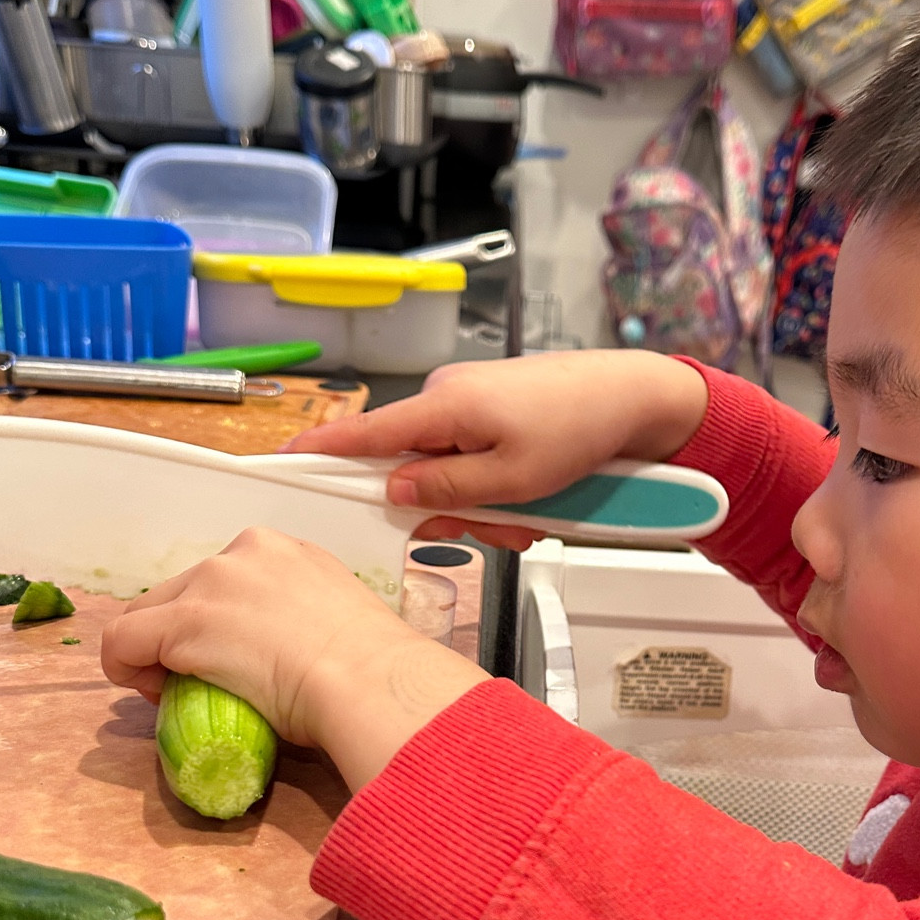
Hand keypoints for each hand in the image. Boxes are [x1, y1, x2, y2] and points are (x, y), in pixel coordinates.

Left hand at [100, 527, 485, 792]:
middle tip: (198, 680)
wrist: (369, 681)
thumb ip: (305, 620)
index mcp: (284, 551)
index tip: (229, 660)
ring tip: (177, 690)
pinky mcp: (184, 621)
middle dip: (178, 634)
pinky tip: (147, 692)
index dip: (214, 622)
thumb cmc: (371, 670)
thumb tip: (295, 652)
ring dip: (154, 650)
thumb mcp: (338, 621)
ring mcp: (211, 583)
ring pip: (149, 612)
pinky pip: (124, 640)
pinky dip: (124, 666)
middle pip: (181, 591)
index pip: (223, 580)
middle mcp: (243, 552)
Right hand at [283, 351, 709, 549]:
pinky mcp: (495, 413)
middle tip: (500, 522)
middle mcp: (448, 398)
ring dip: (487, 506)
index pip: (363, 432)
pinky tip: (539, 500)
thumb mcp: (513, 480)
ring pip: (452, 475)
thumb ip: (447, 491)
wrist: (638, 397)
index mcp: (443, 406)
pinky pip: (478, 463)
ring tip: (534, 511)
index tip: (282, 461)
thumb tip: (395, 494)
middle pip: (412, 468)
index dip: (321, 450)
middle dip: (450, 508)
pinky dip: (504, 490)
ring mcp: (472, 404)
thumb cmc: (581, 427)